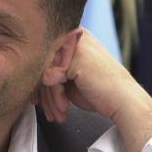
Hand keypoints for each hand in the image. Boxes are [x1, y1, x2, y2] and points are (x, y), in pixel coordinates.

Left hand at [37, 29, 151, 151]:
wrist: (123, 101)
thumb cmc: (98, 91)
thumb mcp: (69, 78)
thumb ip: (50, 72)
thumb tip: (29, 77)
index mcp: (71, 38)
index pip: (44, 58)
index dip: (38, 82)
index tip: (35, 99)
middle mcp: (72, 36)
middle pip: (42, 65)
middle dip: (42, 92)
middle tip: (41, 108)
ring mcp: (74, 45)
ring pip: (45, 73)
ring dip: (50, 98)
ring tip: (54, 114)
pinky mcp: (76, 58)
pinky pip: (51, 79)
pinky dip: (56, 97)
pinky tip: (63, 109)